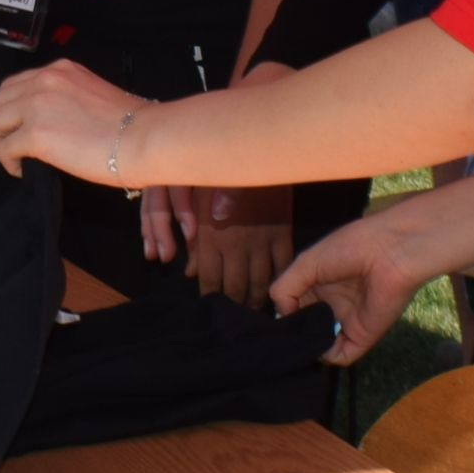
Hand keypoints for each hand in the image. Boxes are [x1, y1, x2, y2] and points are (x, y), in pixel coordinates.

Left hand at [0, 56, 144, 183]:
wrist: (146, 137)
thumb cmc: (132, 125)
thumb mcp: (92, 95)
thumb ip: (65, 99)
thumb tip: (48, 123)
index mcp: (59, 70)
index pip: (16, 85)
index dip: (12, 110)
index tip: (19, 128)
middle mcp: (43, 80)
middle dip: (1, 125)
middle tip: (14, 146)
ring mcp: (37, 105)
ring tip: (17, 158)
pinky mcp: (36, 133)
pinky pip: (4, 148)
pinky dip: (8, 162)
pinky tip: (23, 169)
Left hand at [187, 184, 292, 308]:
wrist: (253, 153)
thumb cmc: (217, 179)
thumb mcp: (197, 207)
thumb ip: (196, 244)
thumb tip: (191, 274)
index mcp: (211, 238)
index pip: (210, 281)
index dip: (211, 298)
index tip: (212, 309)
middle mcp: (236, 245)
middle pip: (235, 288)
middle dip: (234, 306)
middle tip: (236, 320)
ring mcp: (261, 241)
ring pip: (260, 282)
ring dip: (257, 300)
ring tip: (255, 313)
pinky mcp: (282, 233)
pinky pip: (282, 266)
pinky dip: (281, 281)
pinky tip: (280, 292)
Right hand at [273, 206, 426, 365]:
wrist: (391, 252)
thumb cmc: (350, 248)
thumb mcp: (305, 262)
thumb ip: (284, 288)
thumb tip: (283, 314)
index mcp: (318, 284)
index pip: (293, 306)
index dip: (283, 311)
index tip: (276, 315)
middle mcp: (331, 305)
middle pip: (305, 327)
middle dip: (294, 331)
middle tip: (284, 333)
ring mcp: (346, 322)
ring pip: (319, 344)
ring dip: (307, 345)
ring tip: (299, 337)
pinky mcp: (361, 337)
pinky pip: (339, 356)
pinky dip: (325, 355)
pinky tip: (319, 342)